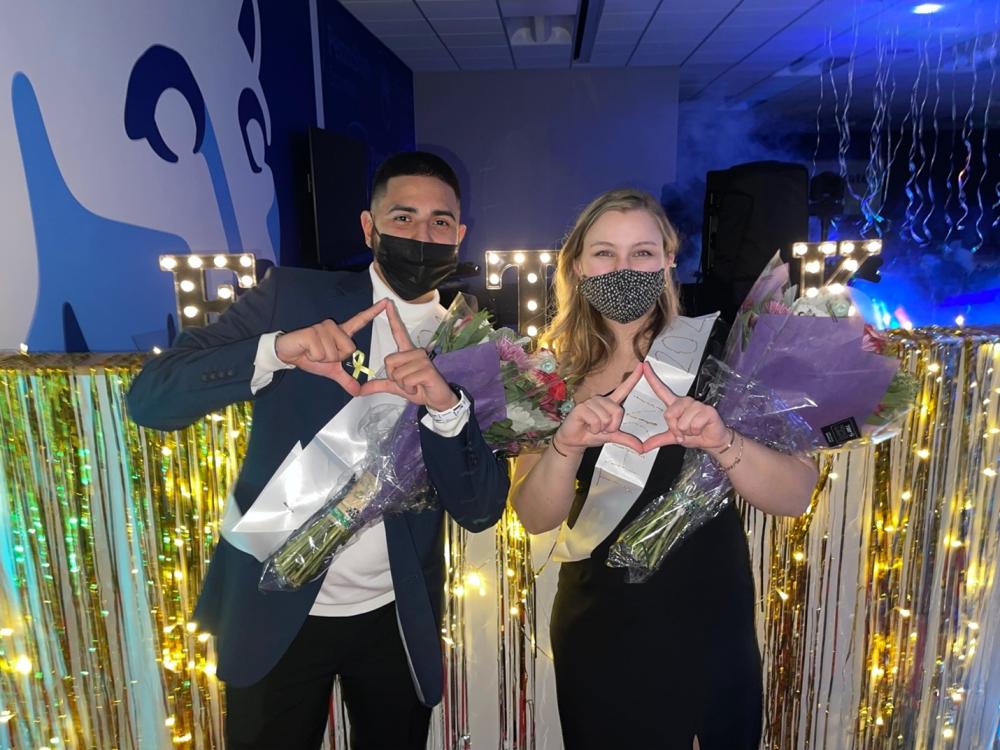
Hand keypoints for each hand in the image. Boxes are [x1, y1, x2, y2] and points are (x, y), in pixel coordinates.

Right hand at [275, 300, 389, 395]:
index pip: (360, 321)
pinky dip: (314, 357)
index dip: (373, 312)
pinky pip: (322, 353)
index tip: (385, 302)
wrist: (288, 354)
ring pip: (335, 352)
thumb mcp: (331, 370)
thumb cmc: (310, 357)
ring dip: (323, 358)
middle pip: (349, 349)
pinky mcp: (312, 332)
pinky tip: (307, 350)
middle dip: (336, 358)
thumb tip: (357, 391)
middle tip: (322, 354)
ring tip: (313, 351)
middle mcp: (334, 327)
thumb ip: (346, 379)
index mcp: (341, 334)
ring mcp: (323, 328)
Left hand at [359, 301, 458, 410]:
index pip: (399, 332)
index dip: (393, 318)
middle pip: (389, 361)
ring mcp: (423, 360)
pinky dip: (409, 388)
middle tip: (407, 382)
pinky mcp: (428, 370)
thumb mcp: (396, 387)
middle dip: (393, 377)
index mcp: (408, 353)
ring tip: (415, 385)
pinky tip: (419, 387)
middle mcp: (416, 352)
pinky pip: (406, 380)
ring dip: (403, 385)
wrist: (437, 399)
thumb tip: (360, 391)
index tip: (389, 303)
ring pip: (397, 373)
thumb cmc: (419, 389)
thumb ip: (379, 385)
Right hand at [553, 364, 644, 454]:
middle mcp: (601, 400)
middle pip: (618, 411)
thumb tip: (641, 449)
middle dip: (611, 426)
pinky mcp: (581, 408)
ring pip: (606, 417)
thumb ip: (626, 439)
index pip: (624, 389)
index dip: (633, 378)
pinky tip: (586, 427)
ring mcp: (590, 402)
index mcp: (610, 404)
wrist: (574, 442)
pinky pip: (596, 420)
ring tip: (592, 427)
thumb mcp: (612, 437)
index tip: (642, 365)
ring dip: (601, 428)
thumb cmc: (592, 435)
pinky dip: (594, 429)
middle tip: (601, 429)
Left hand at [640, 362, 729, 451]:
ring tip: (694, 430)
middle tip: (684, 433)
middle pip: (669, 413)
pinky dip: (696, 431)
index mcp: (675, 405)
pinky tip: (702, 428)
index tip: (644, 365)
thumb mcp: (674, 438)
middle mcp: (685, 402)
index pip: (661, 390)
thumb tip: (642, 447)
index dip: (652, 378)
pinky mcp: (707, 410)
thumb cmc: (694, 435)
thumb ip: (658, 440)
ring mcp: (697, 404)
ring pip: (682, 421)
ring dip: (687, 431)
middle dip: (675, 428)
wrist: (713, 441)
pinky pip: (694, 423)